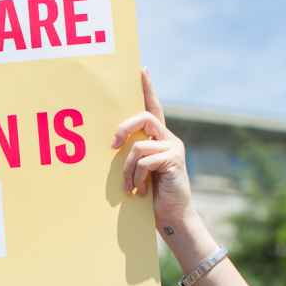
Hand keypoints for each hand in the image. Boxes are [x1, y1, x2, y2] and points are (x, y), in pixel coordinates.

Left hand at [112, 69, 192, 228]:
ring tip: (130, 187)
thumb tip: (112, 145)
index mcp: (160, 139)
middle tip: (111, 144)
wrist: (172, 216)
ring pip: (138, 146)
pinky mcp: (174, 160)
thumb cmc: (152, 197)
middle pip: (144, 118)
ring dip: (127, 170)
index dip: (148, 88)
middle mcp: (169, 139)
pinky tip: (141, 192)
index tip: (140, 69)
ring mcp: (173, 148)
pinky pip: (144, 161)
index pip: (154, 108)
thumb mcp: (139, 171)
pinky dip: (137, 178)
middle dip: (123, 128)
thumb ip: (132, 155)